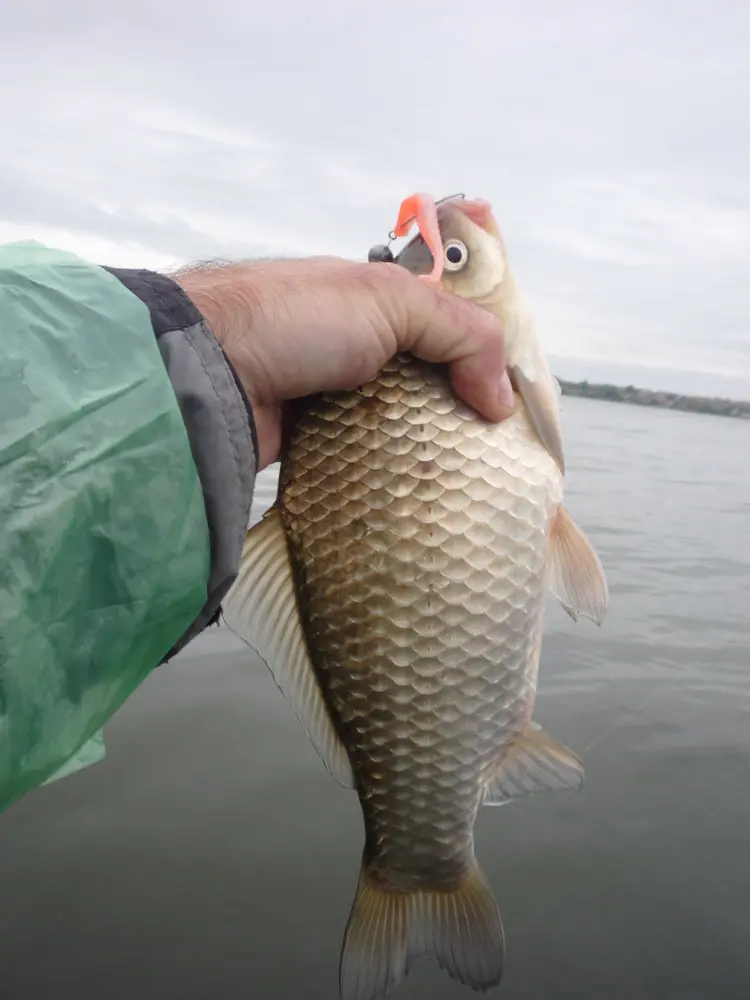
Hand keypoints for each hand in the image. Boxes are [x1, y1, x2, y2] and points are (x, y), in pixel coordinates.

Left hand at [175, 257, 513, 469]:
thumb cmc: (295, 318)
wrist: (205, 371)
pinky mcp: (309, 438)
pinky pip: (362, 456)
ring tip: (467, 481)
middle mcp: (354, 344)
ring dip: (425, 447)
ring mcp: (329, 393)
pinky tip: (416, 491)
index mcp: (374, 300)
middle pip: (425, 381)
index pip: (445, 326)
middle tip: (495, 452)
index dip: (478, 357)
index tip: (509, 401)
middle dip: (458, 411)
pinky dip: (387, 470)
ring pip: (396, 424)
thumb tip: (502, 401)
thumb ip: (463, 334)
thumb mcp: (392, 301)